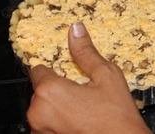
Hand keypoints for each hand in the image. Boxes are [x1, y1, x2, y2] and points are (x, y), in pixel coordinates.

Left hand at [27, 22, 150, 133]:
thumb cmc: (116, 119)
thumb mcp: (106, 76)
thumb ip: (85, 52)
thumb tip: (76, 30)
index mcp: (50, 91)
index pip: (39, 69)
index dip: (55, 70)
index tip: (68, 74)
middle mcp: (38, 114)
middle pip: (41, 91)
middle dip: (58, 90)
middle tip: (82, 95)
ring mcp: (40, 132)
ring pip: (44, 111)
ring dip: (57, 109)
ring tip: (82, 111)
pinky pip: (47, 127)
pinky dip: (58, 124)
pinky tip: (78, 124)